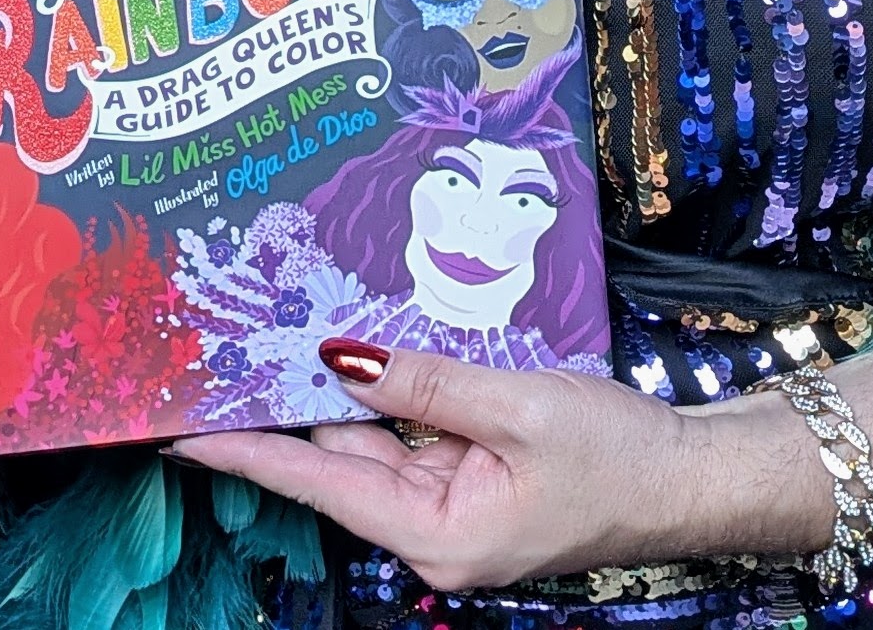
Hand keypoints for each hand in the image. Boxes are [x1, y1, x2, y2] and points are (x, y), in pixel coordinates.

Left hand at [171, 342, 718, 590]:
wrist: (691, 479)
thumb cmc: (617, 456)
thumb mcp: (519, 408)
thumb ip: (426, 382)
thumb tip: (341, 358)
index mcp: (435, 533)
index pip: (319, 484)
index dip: (247, 451)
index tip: (181, 430)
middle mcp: (432, 528)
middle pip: (341, 457)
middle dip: (288, 403)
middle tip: (223, 352)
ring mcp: (454, 503)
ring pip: (377, 438)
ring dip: (340, 389)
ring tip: (275, 339)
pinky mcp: (475, 476)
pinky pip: (416, 430)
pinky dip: (390, 390)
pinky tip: (364, 349)